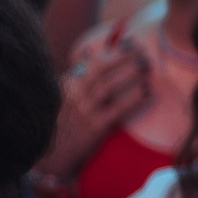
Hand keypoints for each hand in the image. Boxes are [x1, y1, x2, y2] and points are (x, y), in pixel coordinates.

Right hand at [41, 25, 149, 178]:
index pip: (91, 62)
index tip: (131, 42)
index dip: (113, 51)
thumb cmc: (60, 122)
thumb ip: (77, 76)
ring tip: (148, 68)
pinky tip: (147, 93)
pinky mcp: (93, 127)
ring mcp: (83, 110)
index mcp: (67, 83)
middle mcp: (74, 93)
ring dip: (130, 75)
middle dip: (124, 58)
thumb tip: (90, 51)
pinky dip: (133, 99)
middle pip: (101, 70)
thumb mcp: (62, 95)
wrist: (49, 155)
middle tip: (144, 52)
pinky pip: (117, 110)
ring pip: (108, 86)